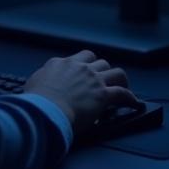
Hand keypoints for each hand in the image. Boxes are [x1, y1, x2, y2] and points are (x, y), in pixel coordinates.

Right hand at [23, 50, 139, 134]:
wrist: (46, 110)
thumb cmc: (36, 101)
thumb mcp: (34, 82)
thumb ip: (43, 78)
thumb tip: (44, 83)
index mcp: (61, 63)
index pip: (79, 58)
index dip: (85, 65)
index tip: (87, 73)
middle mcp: (79, 67)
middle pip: (99, 61)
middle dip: (103, 70)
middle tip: (105, 80)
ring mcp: (93, 80)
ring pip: (116, 72)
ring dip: (120, 80)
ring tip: (124, 87)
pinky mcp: (103, 95)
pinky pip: (123, 94)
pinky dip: (131, 99)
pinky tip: (134, 104)